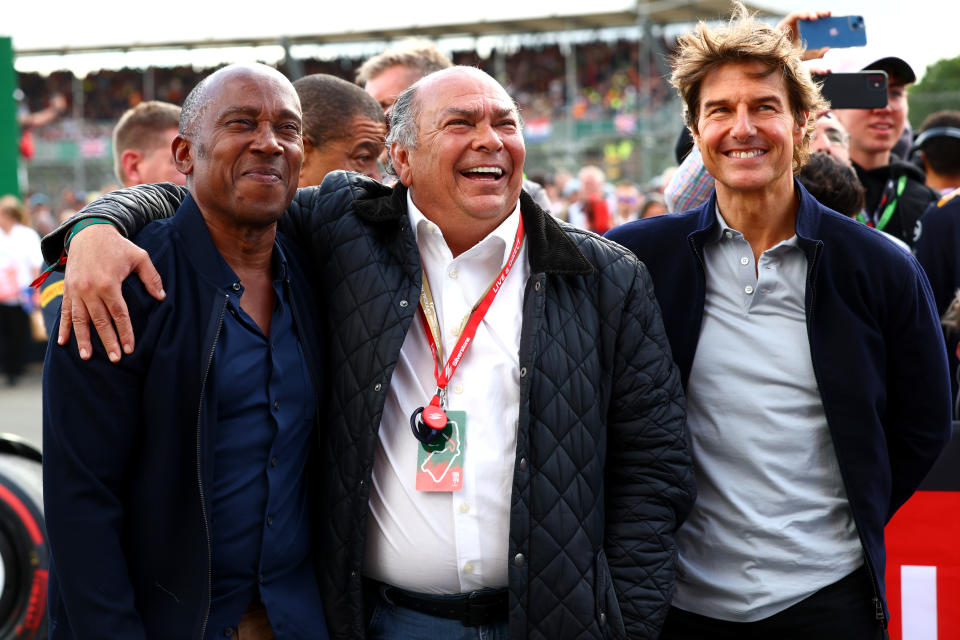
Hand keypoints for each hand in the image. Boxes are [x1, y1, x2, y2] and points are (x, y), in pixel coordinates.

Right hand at [58, 224, 164, 360]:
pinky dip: (64, 327)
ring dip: (83, 339)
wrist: (89, 231)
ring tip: (87, 357)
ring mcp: (76, 290)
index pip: (119, 314)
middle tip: (116, 359)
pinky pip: (65, 311)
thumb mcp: (139, 256)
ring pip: (80, 320)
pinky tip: (62, 342)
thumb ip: (151, 277)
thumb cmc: (118, 246)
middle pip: (100, 321)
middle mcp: (89, 289)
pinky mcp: (68, 289)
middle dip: (108, 341)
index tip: (130, 348)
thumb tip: (161, 297)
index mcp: (108, 284)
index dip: (125, 332)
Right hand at [777, 10, 831, 59]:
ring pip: (804, 13)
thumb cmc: (789, 56)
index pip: (818, 21)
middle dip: (820, 12)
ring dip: (811, 12)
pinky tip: (806, 17)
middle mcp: (800, 25)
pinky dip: (801, 14)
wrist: (774, 59)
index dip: (824, 17)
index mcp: (807, 30)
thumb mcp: (806, 56)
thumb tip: (828, 49)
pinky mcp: (785, 22)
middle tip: (827, 14)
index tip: (831, 16)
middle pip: (812, 15)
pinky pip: (795, 15)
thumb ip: (817, 54)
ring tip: (816, 17)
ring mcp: (793, 23)